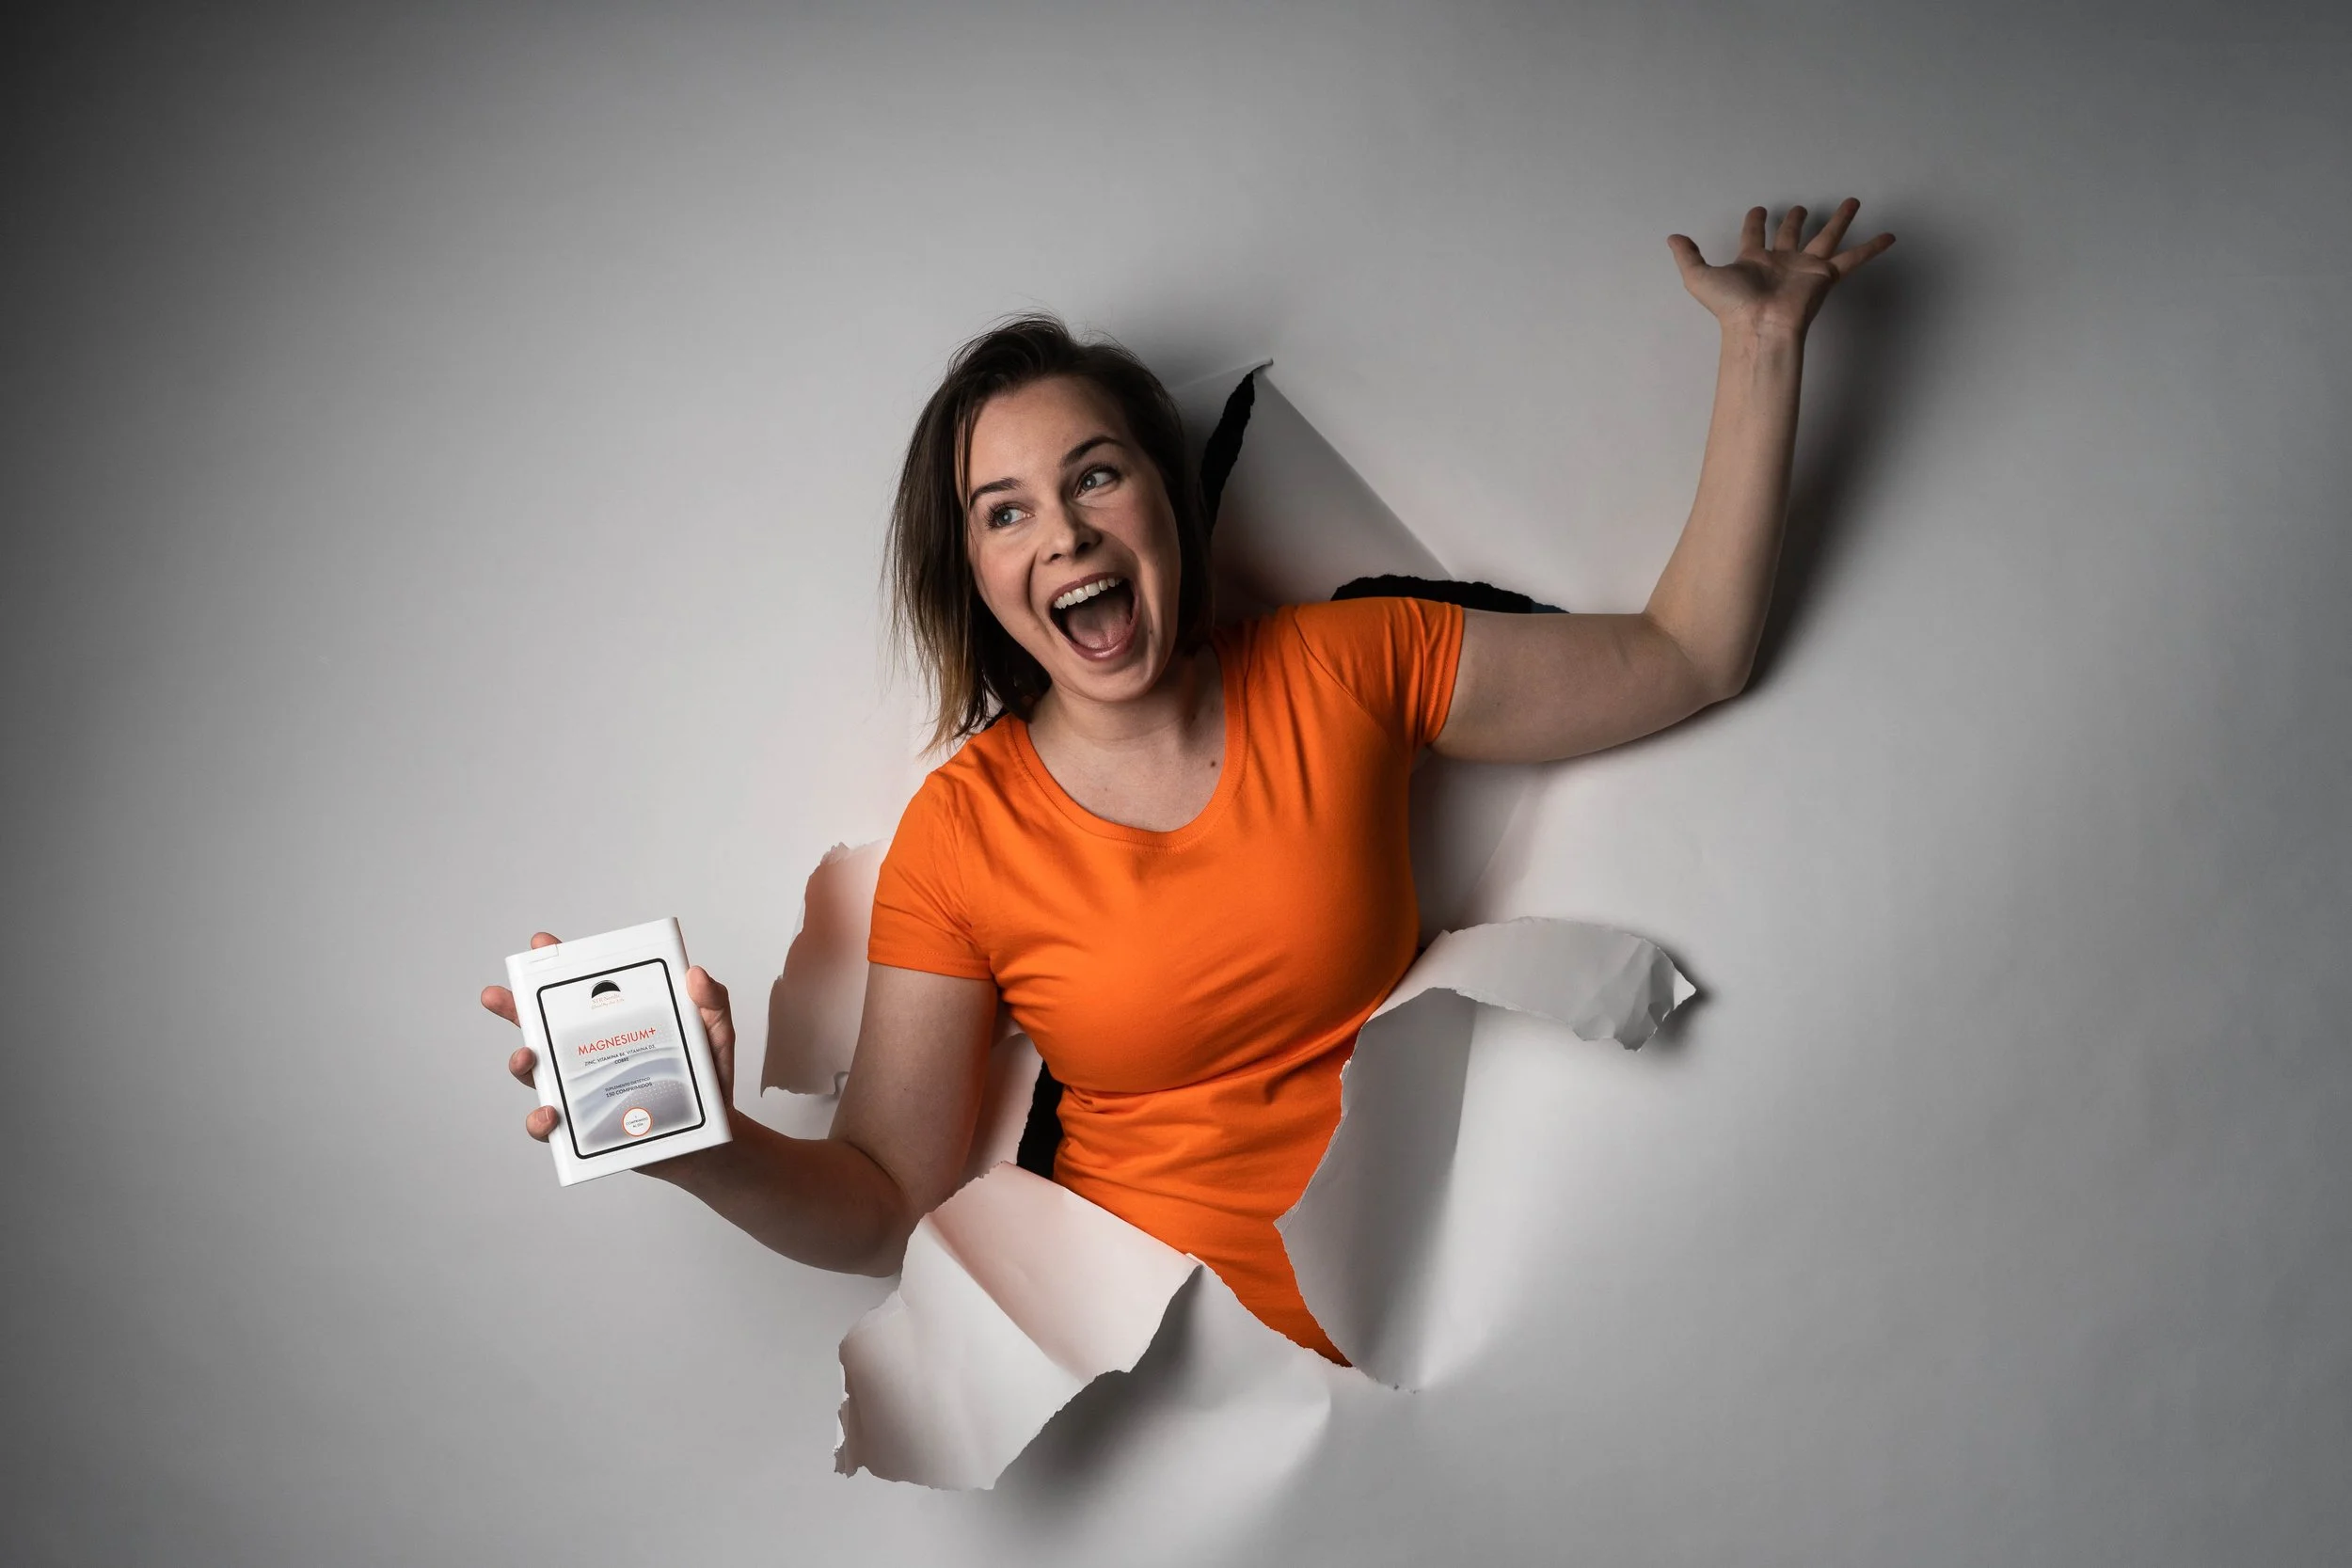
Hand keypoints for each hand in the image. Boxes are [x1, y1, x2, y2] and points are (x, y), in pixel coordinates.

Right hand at [481, 931, 739, 1146]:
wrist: (712, 1136)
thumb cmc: (708, 1078)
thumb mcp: (715, 1034)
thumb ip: (712, 1003)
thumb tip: (695, 974)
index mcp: (617, 1023)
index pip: (581, 991)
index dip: (556, 967)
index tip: (541, 944)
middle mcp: (592, 1053)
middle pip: (541, 1026)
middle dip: (514, 1008)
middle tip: (498, 996)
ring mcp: (583, 1090)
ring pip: (536, 1074)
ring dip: (521, 1063)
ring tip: (528, 1056)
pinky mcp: (584, 1129)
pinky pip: (551, 1127)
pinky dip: (542, 1121)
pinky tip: (551, 1114)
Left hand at [1667, 199, 1893, 337]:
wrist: (1758, 326)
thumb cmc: (1731, 306)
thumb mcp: (1699, 277)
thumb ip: (1687, 256)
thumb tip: (1671, 237)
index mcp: (1755, 260)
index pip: (1755, 234)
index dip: (1754, 221)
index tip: (1758, 209)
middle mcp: (1782, 262)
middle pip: (1792, 233)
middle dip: (1794, 219)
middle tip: (1800, 206)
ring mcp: (1806, 268)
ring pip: (1827, 236)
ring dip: (1840, 219)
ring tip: (1853, 201)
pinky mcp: (1825, 276)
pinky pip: (1853, 259)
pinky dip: (1872, 248)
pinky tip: (1889, 236)